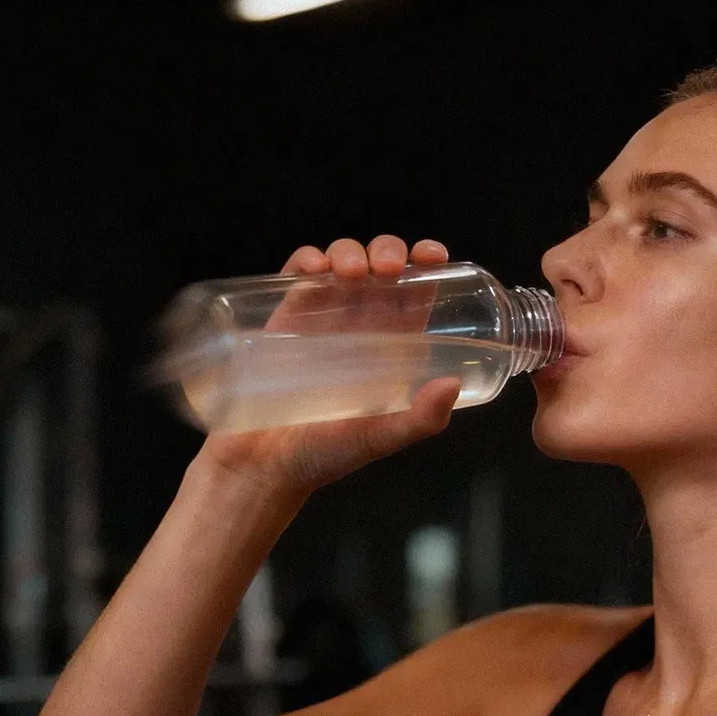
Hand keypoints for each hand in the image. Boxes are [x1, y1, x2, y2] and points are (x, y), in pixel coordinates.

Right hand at [198, 236, 460, 497]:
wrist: (264, 465)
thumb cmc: (326, 454)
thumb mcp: (382, 438)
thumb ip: (421, 419)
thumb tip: (452, 385)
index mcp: (393, 347)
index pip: (417, 293)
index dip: (428, 265)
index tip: (433, 256)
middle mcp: (361, 326)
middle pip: (382, 267)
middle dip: (389, 250)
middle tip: (388, 268)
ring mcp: (322, 318)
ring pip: (342, 261)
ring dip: (350, 251)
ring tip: (352, 272)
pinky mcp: (283, 316)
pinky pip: (297, 273)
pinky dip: (307, 258)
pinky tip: (315, 268)